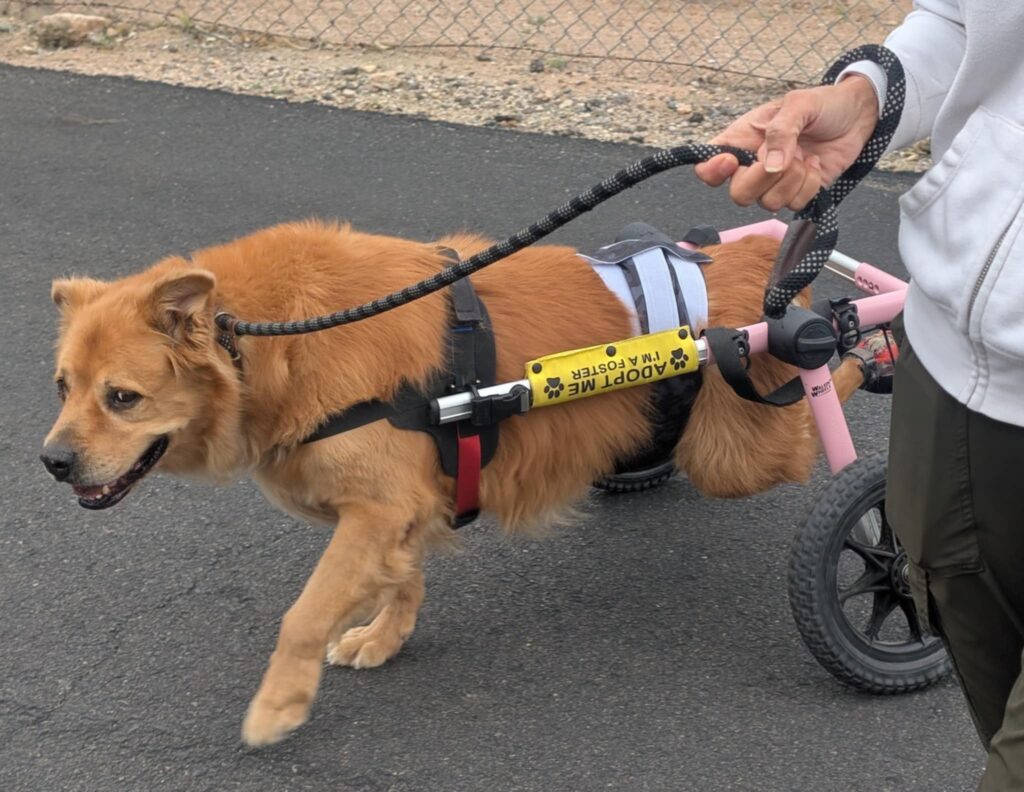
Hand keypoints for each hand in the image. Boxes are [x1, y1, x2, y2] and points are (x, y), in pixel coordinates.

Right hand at [694, 75, 879, 211]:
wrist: (858, 115)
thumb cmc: (822, 104)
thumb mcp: (799, 104)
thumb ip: (781, 132)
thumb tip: (770, 167)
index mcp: (741, 141)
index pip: (707, 168)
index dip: (712, 172)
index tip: (732, 162)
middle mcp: (752, 166)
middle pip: (739, 194)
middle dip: (764, 180)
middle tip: (787, 157)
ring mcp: (775, 184)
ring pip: (768, 203)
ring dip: (794, 179)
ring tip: (806, 156)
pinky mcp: (798, 193)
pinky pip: (795, 205)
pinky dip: (810, 185)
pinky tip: (815, 165)